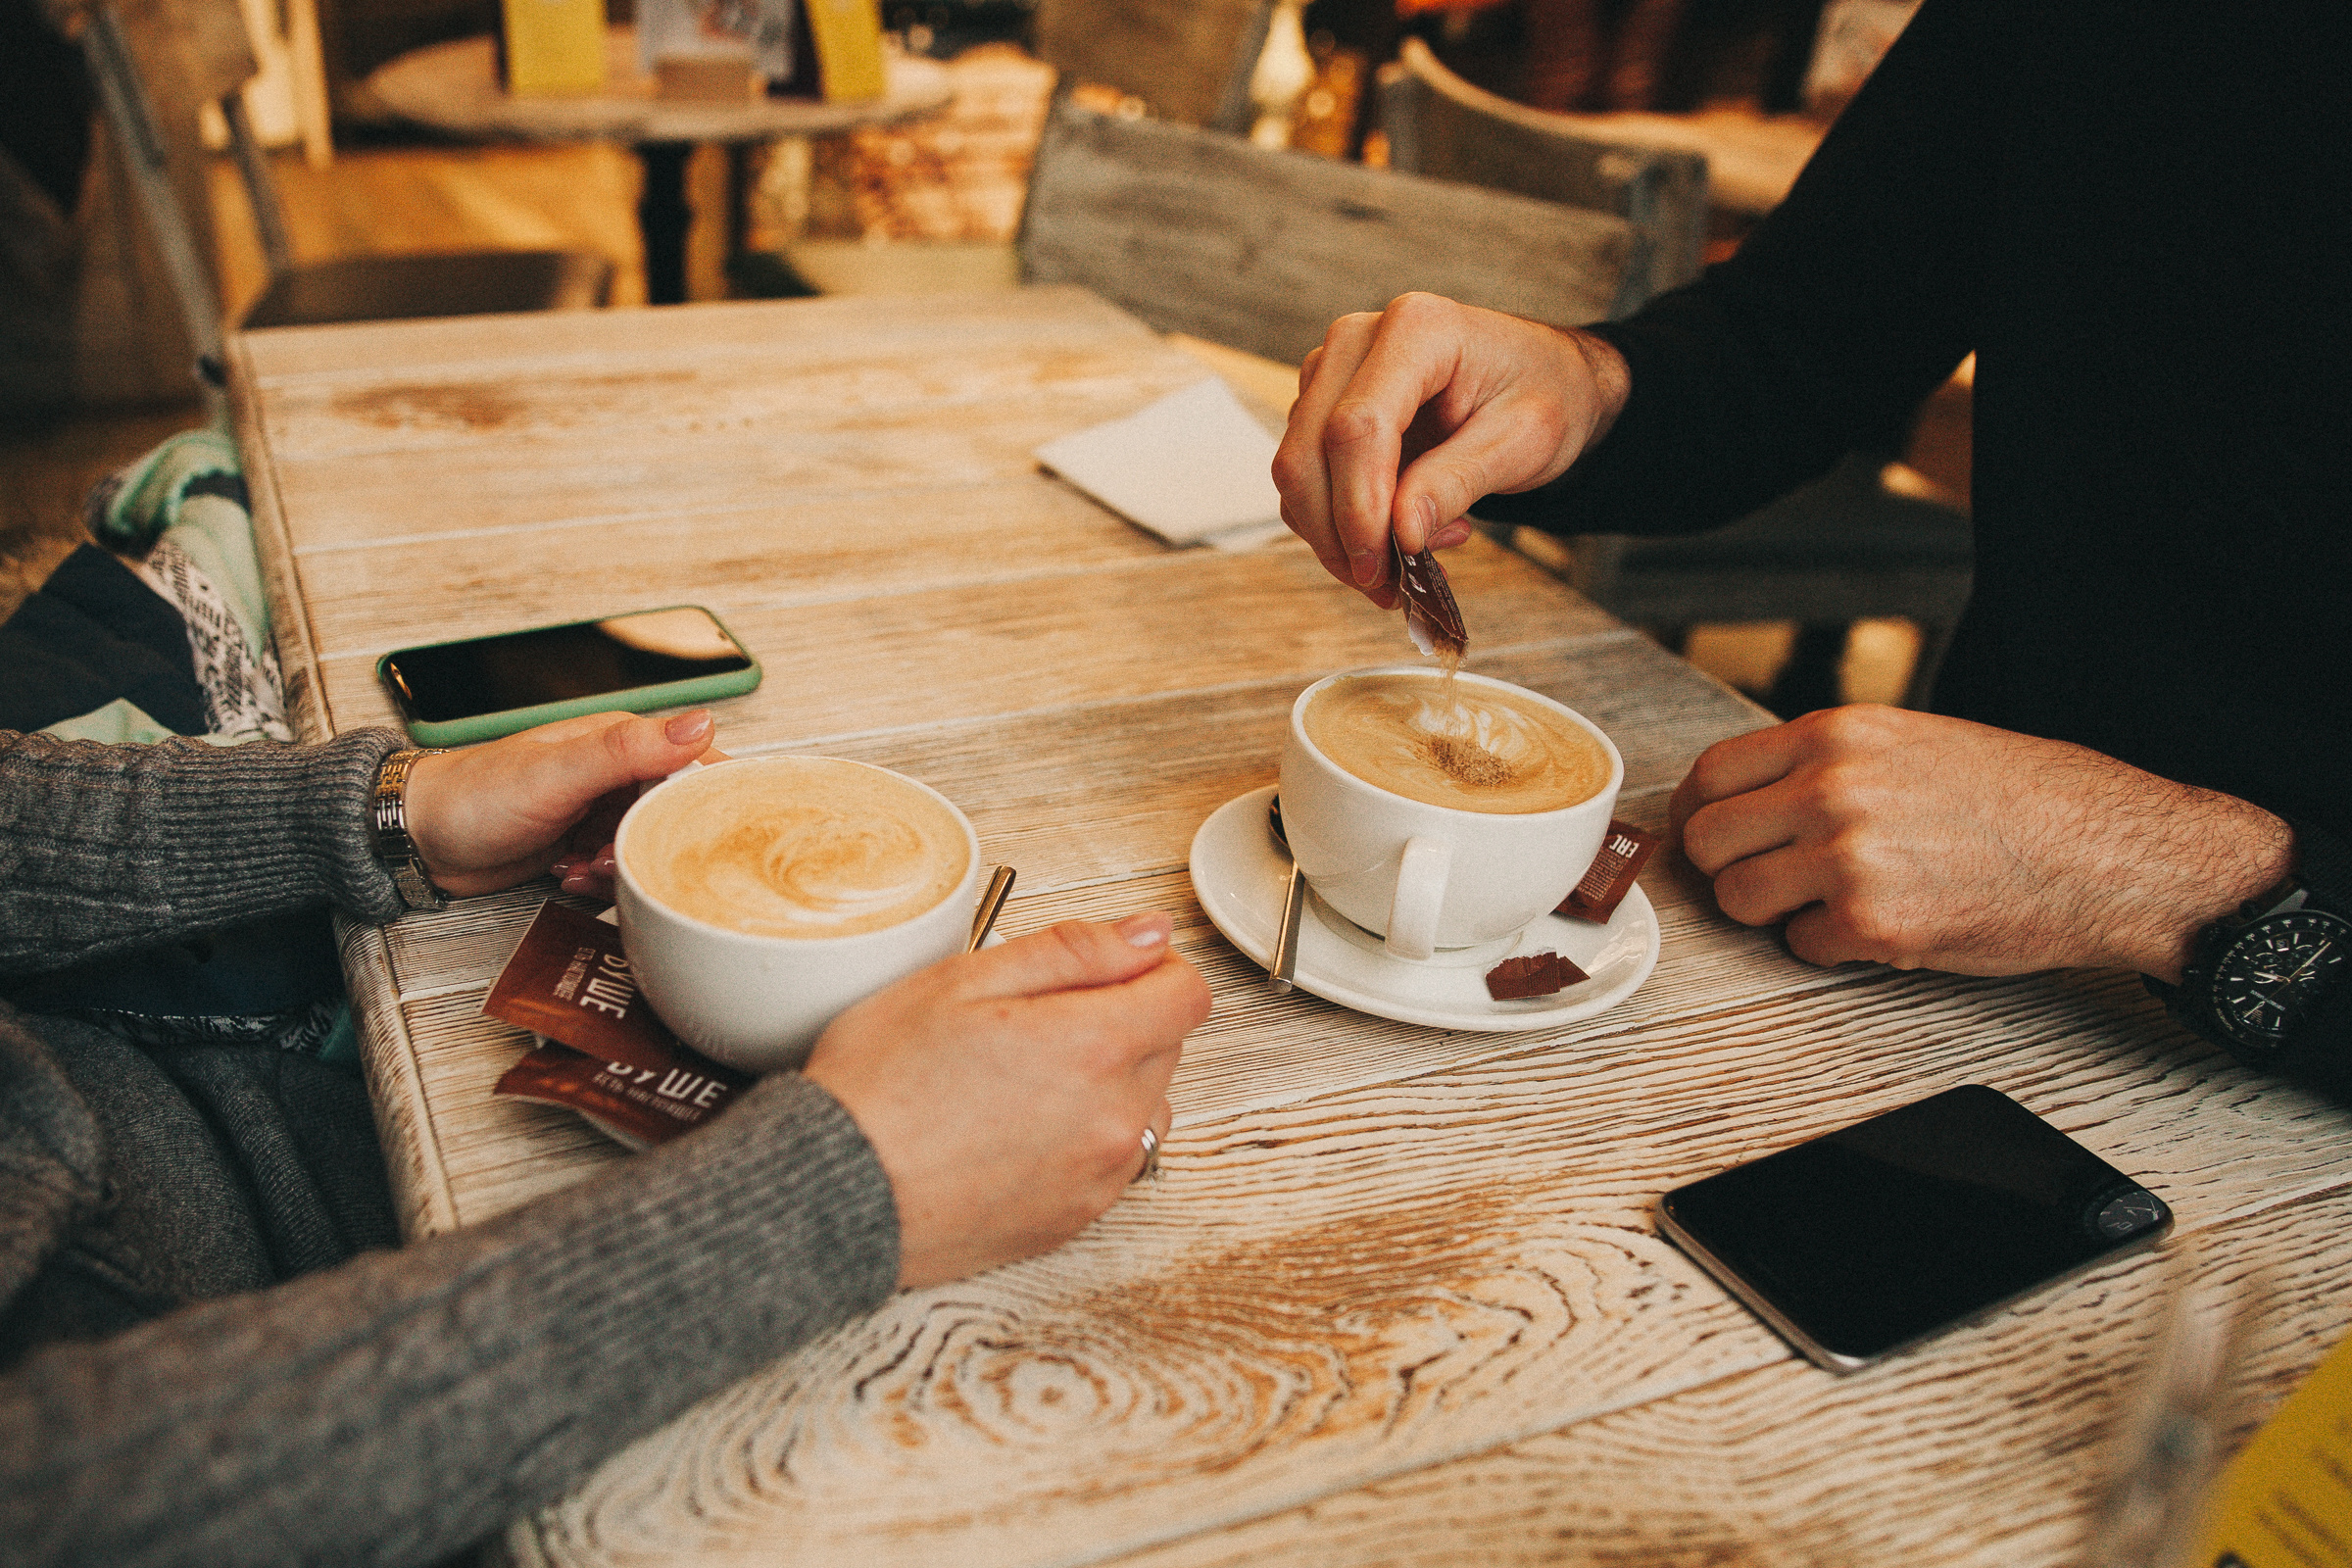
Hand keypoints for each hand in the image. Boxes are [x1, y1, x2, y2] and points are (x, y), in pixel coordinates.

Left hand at [401, 710, 720, 897]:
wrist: (418, 838)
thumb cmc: (471, 795)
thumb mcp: (555, 773)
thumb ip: (627, 750)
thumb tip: (698, 725)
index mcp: (618, 741)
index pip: (693, 762)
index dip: (707, 799)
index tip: (711, 833)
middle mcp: (614, 773)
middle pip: (674, 813)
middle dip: (657, 845)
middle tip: (622, 857)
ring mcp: (598, 810)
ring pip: (647, 846)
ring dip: (623, 867)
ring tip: (586, 867)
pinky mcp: (582, 843)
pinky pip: (617, 868)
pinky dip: (599, 880)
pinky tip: (568, 875)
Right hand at [804, 913, 1210, 1289]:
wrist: (833, 1193)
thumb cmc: (880, 1086)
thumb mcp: (964, 981)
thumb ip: (1073, 952)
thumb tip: (1149, 935)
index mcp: (1094, 1047)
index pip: (1188, 994)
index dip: (1151, 968)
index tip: (1107, 969)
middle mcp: (1113, 1119)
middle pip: (1167, 1047)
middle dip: (1120, 1019)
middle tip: (1033, 1021)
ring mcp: (1099, 1177)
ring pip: (1145, 1106)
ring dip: (1109, 1081)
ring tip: (1024, 1079)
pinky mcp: (1075, 1219)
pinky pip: (1113, 1161)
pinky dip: (1085, 1136)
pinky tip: (1017, 1127)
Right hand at [1270, 293, 1628, 606]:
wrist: (1542, 377)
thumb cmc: (1543, 393)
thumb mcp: (1522, 441)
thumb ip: (1457, 482)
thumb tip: (1401, 534)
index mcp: (1417, 329)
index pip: (1357, 426)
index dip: (1358, 506)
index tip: (1380, 566)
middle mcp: (1359, 340)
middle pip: (1309, 450)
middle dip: (1340, 535)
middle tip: (1390, 588)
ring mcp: (1333, 371)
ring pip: (1298, 471)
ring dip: (1340, 536)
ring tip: (1415, 557)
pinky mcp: (1323, 405)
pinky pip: (1308, 479)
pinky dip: (1340, 524)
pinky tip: (1401, 529)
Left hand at [1670, 705, 2294, 980]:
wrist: (2109, 853)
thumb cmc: (2025, 798)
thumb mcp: (1913, 741)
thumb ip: (1828, 761)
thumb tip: (1753, 794)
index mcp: (1837, 735)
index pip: (1711, 774)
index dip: (1702, 812)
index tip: (1713, 834)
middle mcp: (1831, 790)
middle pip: (1707, 841)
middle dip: (1730, 866)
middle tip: (1772, 877)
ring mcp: (1847, 858)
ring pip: (1738, 898)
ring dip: (1772, 912)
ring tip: (1829, 902)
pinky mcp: (1872, 925)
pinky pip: (1799, 947)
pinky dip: (1830, 947)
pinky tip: (1880, 926)